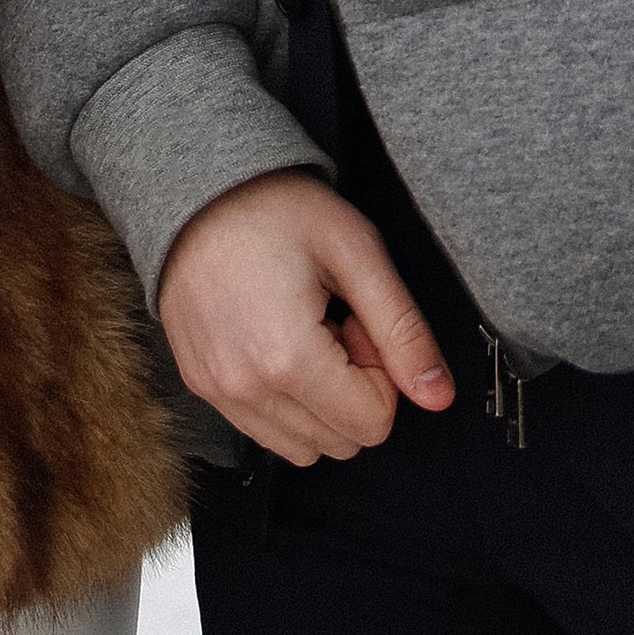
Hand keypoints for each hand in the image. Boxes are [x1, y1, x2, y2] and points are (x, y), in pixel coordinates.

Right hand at [158, 171, 454, 464]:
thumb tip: (439, 397)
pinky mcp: (200, 387)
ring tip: (304, 331)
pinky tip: (275, 339)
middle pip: (341, 442)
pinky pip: (263, 430)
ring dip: (319, 401)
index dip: (382, 373)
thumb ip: (403, 331)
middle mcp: (244, 388)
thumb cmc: (277, 209)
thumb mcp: (358, 253)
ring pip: (303, 447)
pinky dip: (284, 401)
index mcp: (287, 358)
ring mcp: (216, 392)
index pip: (373, 425)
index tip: (357, 320)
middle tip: (333, 321)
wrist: (194, 187)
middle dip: (353, 389)